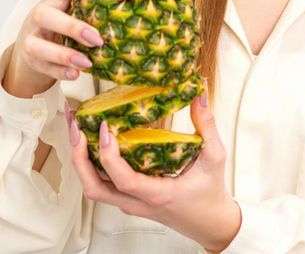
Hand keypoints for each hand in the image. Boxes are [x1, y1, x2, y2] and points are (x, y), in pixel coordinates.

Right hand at [3, 0, 134, 97]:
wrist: (34, 45)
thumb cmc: (67, 22)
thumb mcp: (82, 8)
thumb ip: (104, 4)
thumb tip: (146, 0)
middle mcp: (43, 11)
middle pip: (49, 14)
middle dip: (74, 27)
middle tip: (99, 39)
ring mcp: (33, 35)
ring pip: (39, 44)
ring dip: (64, 54)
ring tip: (87, 62)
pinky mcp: (31, 57)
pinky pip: (43, 65)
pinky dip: (60, 71)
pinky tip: (76, 74)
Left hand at [68, 90, 241, 252]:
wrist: (210, 222)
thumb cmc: (211, 193)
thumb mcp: (214, 157)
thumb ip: (207, 125)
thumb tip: (199, 95)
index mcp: (159, 194)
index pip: (123, 180)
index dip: (108, 155)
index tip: (105, 129)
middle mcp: (138, 203)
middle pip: (94, 187)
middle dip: (78, 156)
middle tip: (76, 126)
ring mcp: (131, 204)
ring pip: (94, 187)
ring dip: (81, 160)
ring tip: (78, 131)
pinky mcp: (130, 201)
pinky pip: (103, 185)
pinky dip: (92, 165)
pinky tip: (94, 144)